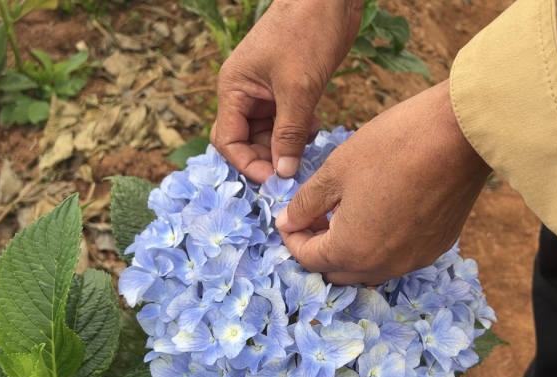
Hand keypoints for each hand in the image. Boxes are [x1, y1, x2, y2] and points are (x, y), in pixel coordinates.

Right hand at [211, 0, 363, 182]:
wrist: (329, 0)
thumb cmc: (307, 32)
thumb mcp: (298, 88)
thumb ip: (289, 133)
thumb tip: (282, 172)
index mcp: (233, 89)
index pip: (228, 140)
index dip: (247, 163)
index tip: (273, 179)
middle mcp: (244, 93)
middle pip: (246, 141)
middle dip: (267, 157)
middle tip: (294, 170)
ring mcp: (266, 92)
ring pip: (268, 134)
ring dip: (286, 146)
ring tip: (308, 143)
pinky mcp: (287, 90)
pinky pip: (285, 122)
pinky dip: (297, 131)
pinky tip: (314, 127)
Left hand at [276, 80, 491, 284]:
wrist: (459, 136)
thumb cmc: (391, 147)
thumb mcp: (335, 171)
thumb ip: (305, 204)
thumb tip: (287, 223)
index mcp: (351, 251)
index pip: (308, 259)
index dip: (293, 238)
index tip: (289, 217)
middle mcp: (383, 267)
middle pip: (338, 272)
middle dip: (320, 249)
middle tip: (315, 216)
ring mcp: (414, 260)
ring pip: (369, 268)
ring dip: (350, 250)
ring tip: (345, 214)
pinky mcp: (437, 247)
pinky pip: (398, 257)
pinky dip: (380, 245)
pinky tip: (381, 212)